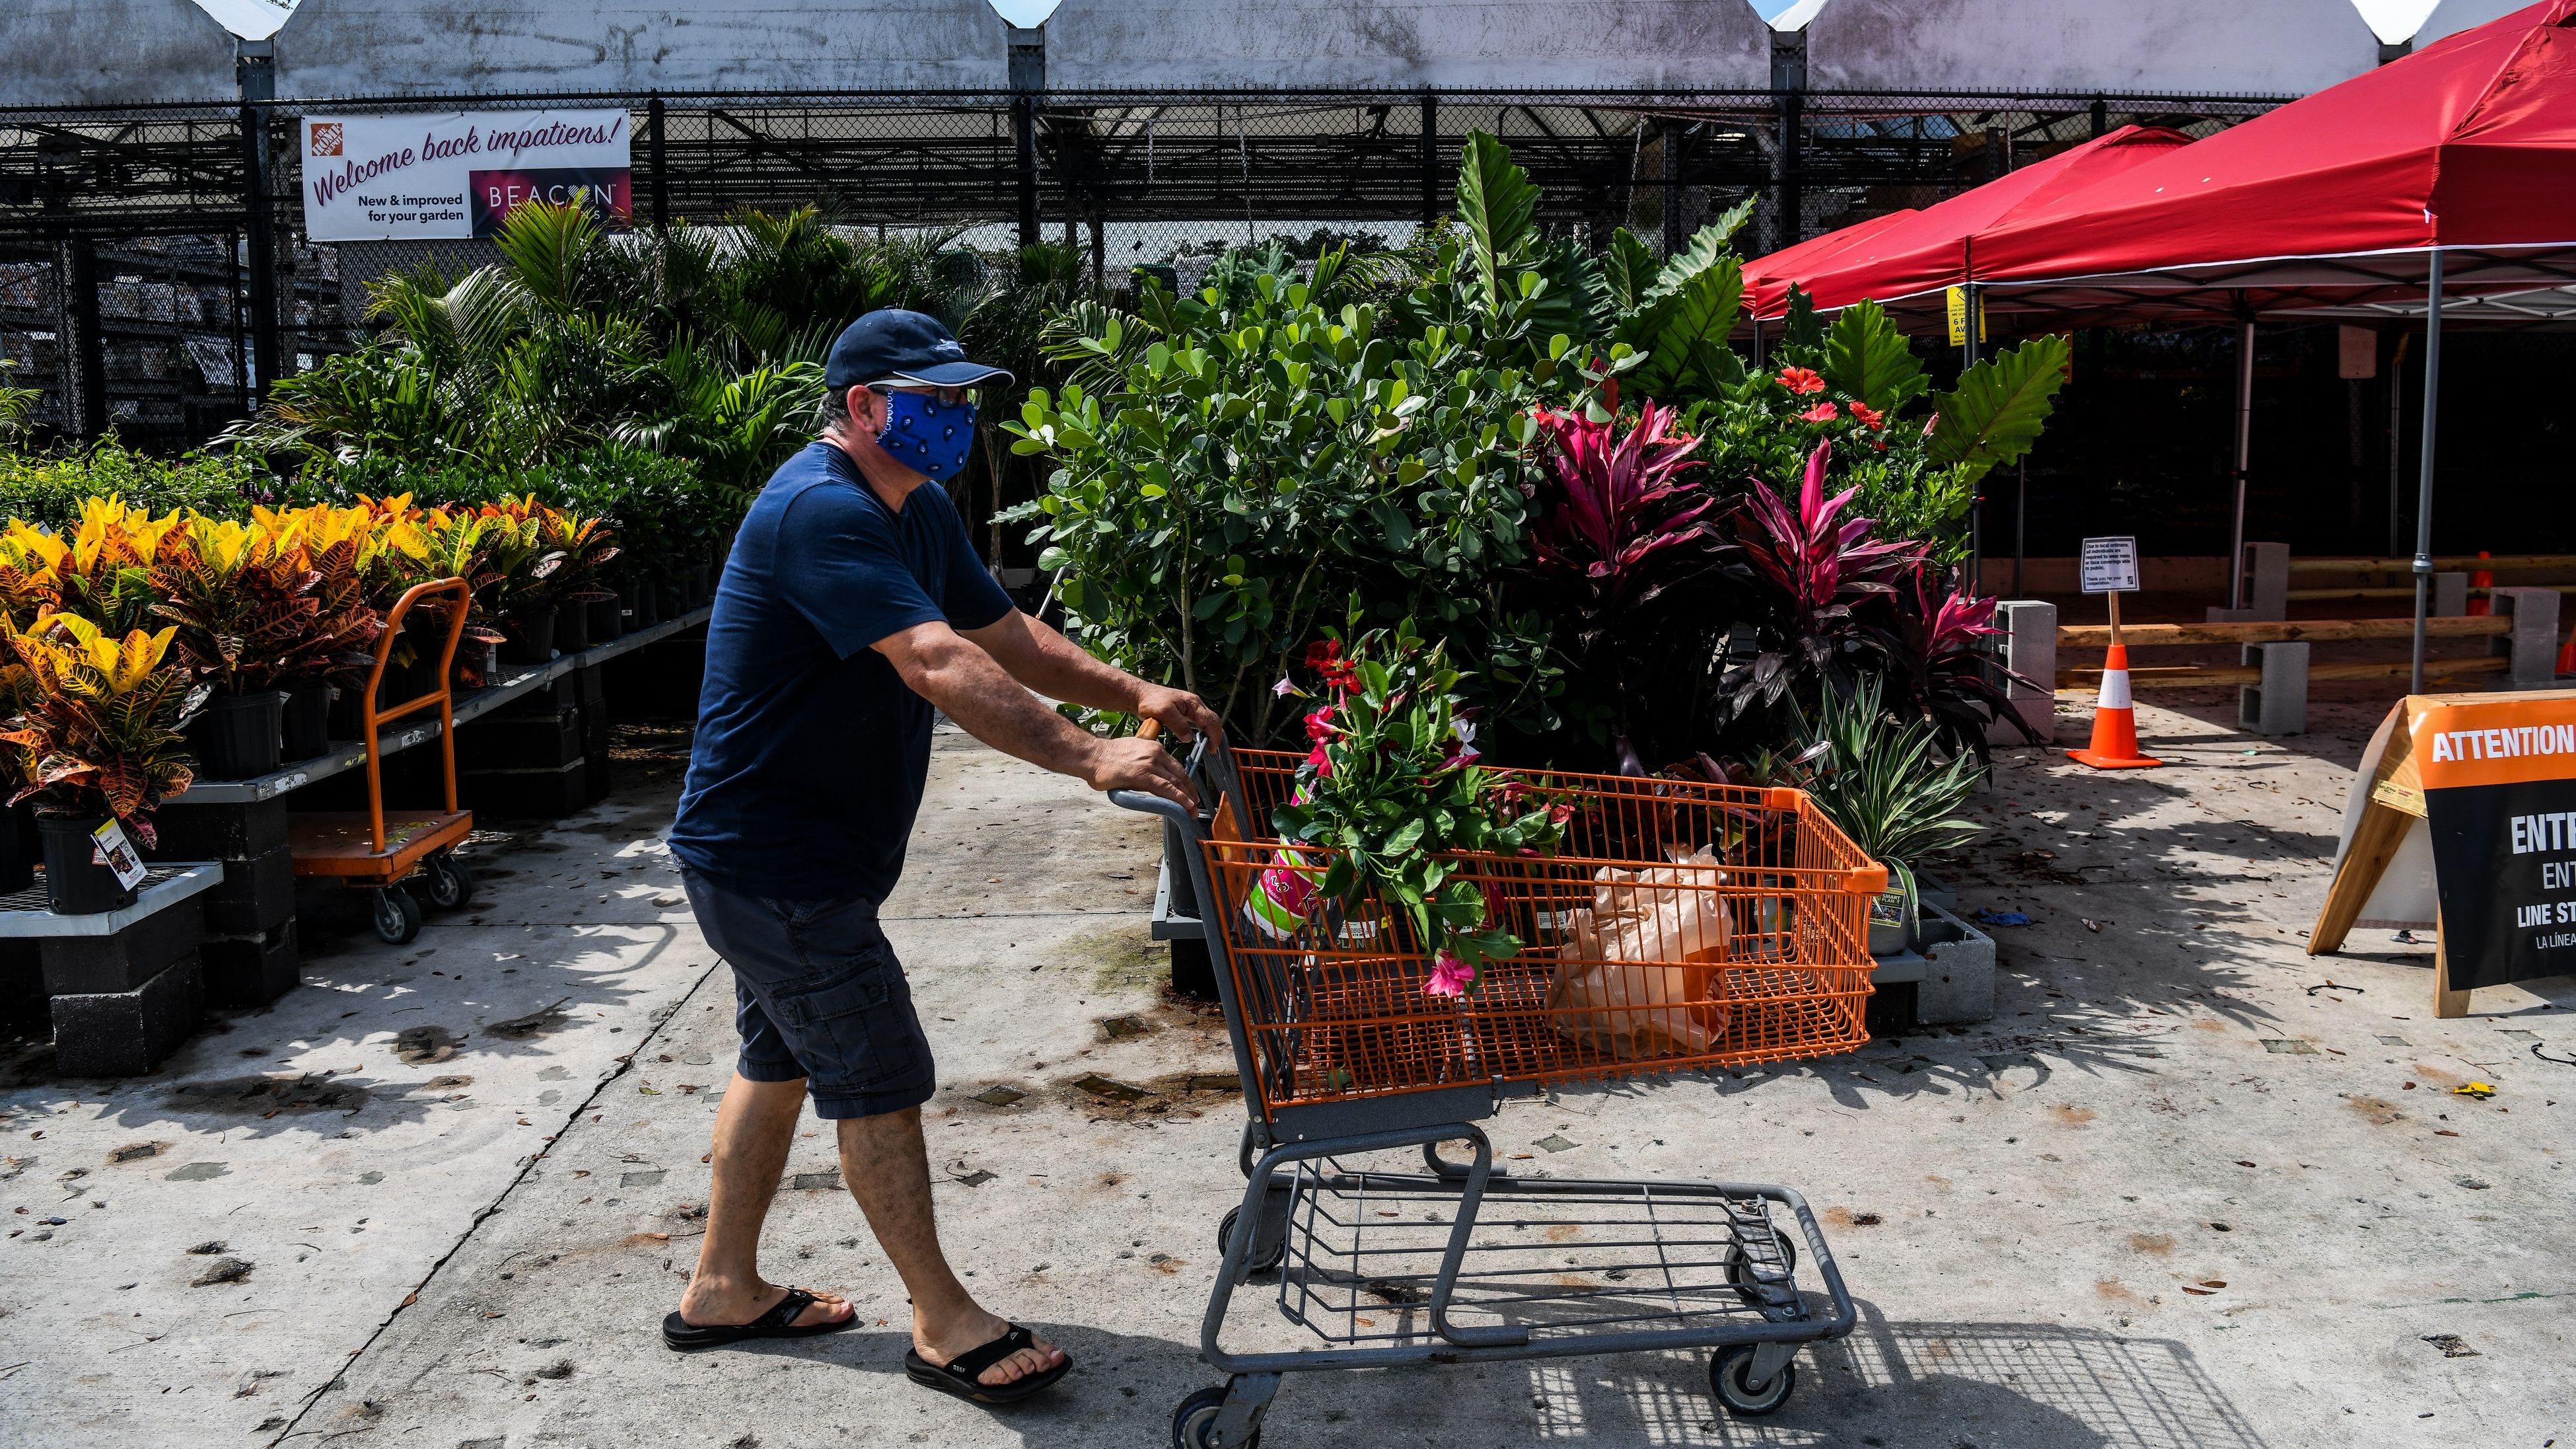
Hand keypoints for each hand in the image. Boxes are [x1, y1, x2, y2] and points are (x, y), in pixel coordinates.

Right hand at [1084, 736, 1199, 808]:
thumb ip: (1145, 763)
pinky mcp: (1143, 776)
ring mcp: (1150, 764)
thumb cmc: (1106, 758)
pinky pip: (1166, 788)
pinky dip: (1179, 798)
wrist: (1092, 756)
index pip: (1176, 767)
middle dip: (1190, 792)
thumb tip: (1150, 777)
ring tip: (1193, 810)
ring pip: (1176, 782)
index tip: (1190, 792)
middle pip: (1180, 775)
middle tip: (1195, 805)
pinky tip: (1186, 806)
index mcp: (1154, 748)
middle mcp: (1156, 754)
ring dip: (1187, 798)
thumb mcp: (1132, 753)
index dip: (1186, 782)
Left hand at [1133, 683, 1219, 741]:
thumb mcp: (1165, 713)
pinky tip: (1201, 740)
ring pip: (1208, 721)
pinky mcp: (1187, 712)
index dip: (1214, 736)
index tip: (1212, 749)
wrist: (1142, 695)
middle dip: (1216, 736)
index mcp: (1193, 703)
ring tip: (1209, 747)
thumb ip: (1179, 725)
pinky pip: (1201, 722)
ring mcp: (1192, 708)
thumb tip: (1190, 738)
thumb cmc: (1152, 701)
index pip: (1211, 720)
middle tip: (1212, 751)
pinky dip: (1204, 731)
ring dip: (1211, 734)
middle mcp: (1196, 705)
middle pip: (1213, 720)